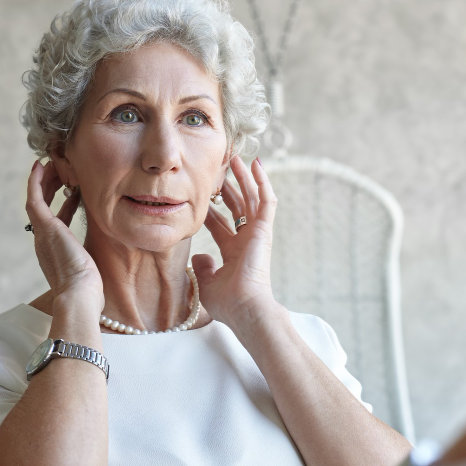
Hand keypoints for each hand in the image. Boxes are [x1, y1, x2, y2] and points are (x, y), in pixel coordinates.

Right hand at [25, 160, 103, 312]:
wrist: (79, 295)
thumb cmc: (90, 289)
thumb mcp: (93, 266)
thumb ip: (95, 255)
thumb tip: (108, 250)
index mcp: (55, 250)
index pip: (57, 220)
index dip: (64, 204)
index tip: (73, 191)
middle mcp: (44, 241)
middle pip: (44, 207)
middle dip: (52, 188)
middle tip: (62, 172)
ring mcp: (42, 233)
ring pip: (38, 199)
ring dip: (45, 180)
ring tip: (53, 164)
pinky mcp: (44, 227)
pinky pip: (35, 198)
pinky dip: (35, 182)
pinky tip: (40, 166)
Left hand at [193, 156, 279, 327]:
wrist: (245, 307)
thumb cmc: (228, 302)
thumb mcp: (207, 283)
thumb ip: (202, 267)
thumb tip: (198, 254)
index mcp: (234, 252)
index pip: (220, 224)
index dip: (210, 209)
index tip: (199, 194)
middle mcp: (247, 240)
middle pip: (237, 207)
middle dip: (228, 187)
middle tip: (219, 169)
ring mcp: (258, 233)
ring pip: (252, 198)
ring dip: (244, 178)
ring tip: (236, 158)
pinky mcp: (265, 229)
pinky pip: (266, 199)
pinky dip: (262, 181)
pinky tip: (256, 164)